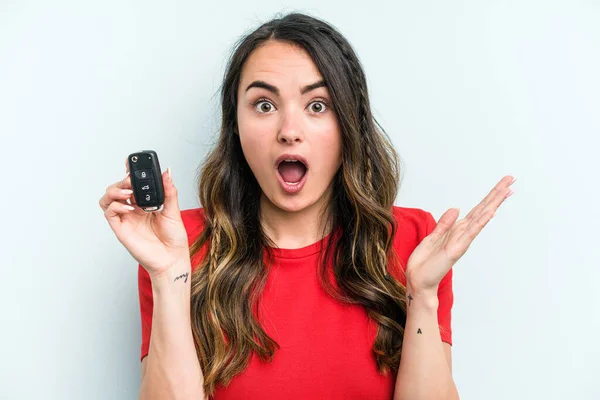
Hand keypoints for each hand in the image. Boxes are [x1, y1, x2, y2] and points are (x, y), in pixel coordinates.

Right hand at [98, 158, 189, 277]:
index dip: (128, 172)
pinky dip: (116, 206)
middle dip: (121, 180)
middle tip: (132, 179)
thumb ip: (169, 191)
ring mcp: (125, 219)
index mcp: (144, 204)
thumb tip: (167, 172)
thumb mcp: (174, 211)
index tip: (130, 162)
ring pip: (107, 199)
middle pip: (116, 189)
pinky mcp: (121, 229)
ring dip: (114, 191)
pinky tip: (129, 207)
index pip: (131, 184)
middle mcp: (132, 210)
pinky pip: (109, 213)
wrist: (172, 259)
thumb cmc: (174, 239)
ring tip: (128, 191)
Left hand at [405, 175, 515, 294]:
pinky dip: (480, 221)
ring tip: (507, 190)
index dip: (488, 197)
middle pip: (482, 210)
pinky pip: (470, 232)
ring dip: (493, 203)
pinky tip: (490, 211)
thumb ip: (445, 223)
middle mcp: (462, 234)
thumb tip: (456, 208)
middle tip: (511, 179)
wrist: (418, 280)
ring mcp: (461, 241)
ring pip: (480, 218)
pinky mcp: (456, 249)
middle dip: (496, 194)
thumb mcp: (433, 236)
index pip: (476, 210)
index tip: (502, 184)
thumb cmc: (425, 262)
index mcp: (457, 230)